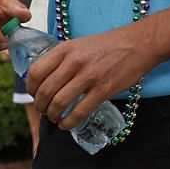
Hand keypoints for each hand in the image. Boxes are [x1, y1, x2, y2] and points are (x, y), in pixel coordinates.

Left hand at [25, 22, 157, 130]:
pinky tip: (67, 124)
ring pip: (59, 103)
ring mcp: (89, 76)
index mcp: (65, 49)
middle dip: (41, 105)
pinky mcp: (103, 90)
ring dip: (53, 115)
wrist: (139, 44)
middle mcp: (74, 62)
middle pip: (45, 91)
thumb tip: (46, 79)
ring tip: (55, 117)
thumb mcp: (80, 44)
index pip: (36, 72)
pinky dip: (69, 122)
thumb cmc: (109, 45)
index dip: (30, 88)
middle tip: (44, 110)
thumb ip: (62, 59)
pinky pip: (79, 112)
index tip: (34, 94)